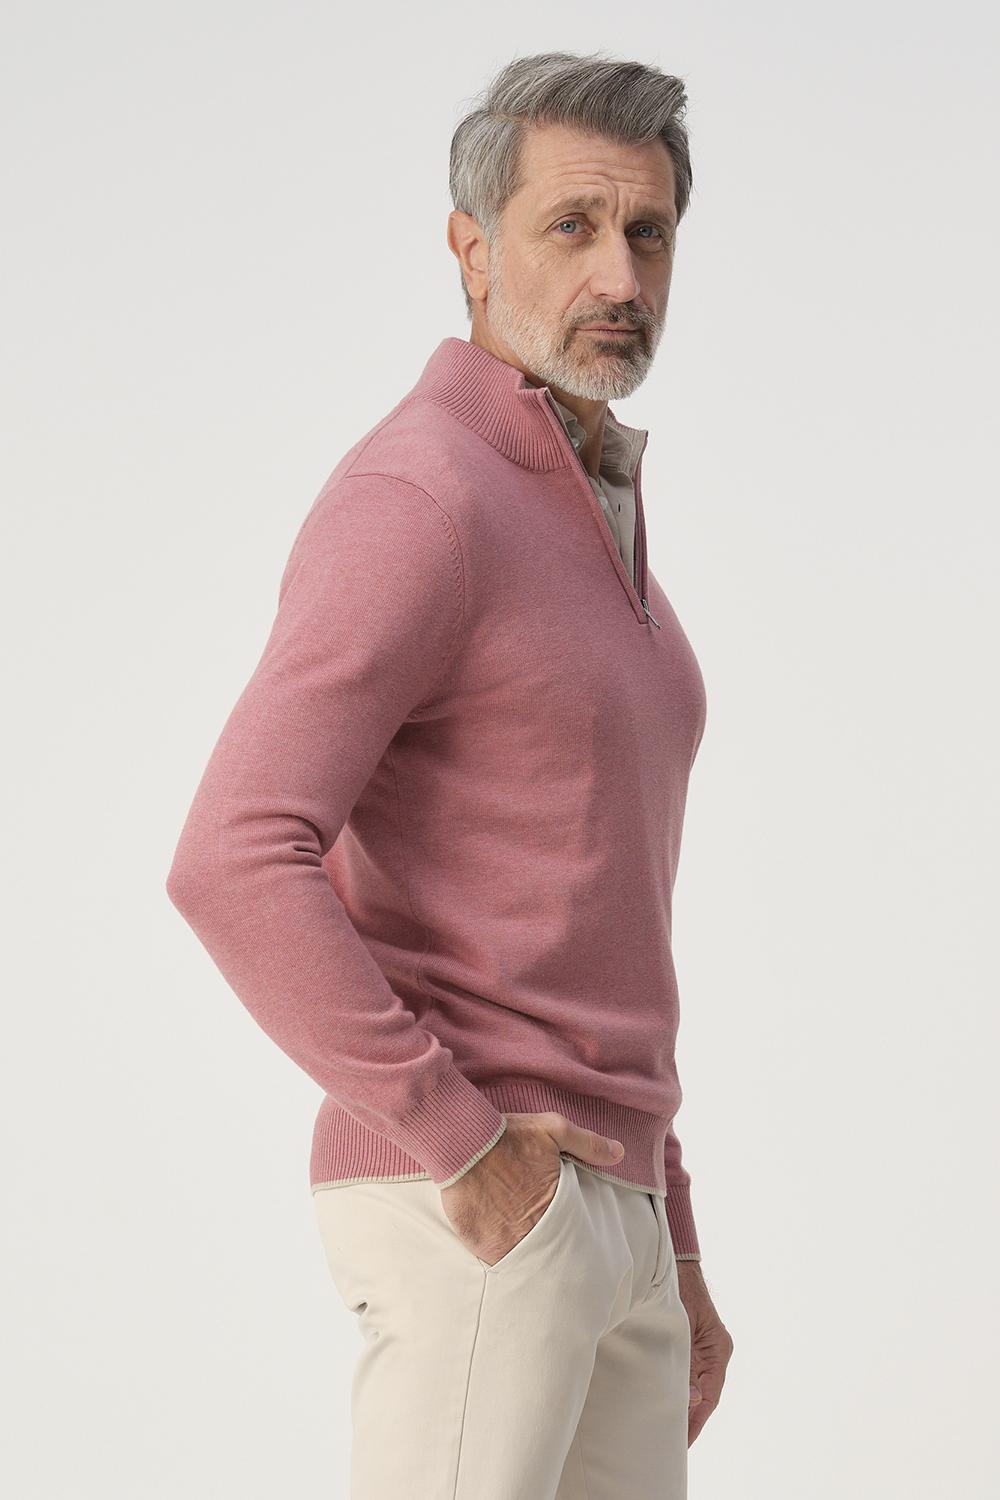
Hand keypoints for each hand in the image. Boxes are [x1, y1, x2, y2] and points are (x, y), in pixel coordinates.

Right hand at [440, 1111, 624, 1265]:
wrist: (463, 1144)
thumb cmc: (508, 1136)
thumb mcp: (554, 1130)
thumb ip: (588, 1144)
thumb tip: (619, 1153)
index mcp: (555, 1205)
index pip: (574, 1231)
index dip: (574, 1235)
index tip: (575, 1238)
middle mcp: (534, 1230)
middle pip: (551, 1251)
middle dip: (553, 1252)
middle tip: (556, 1256)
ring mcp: (507, 1242)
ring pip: (525, 1262)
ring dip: (528, 1259)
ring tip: (531, 1258)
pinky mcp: (482, 1246)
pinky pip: (497, 1263)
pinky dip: (501, 1260)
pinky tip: (504, 1252)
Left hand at [676, 1260, 733, 1444]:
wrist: (672, 1264)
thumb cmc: (677, 1287)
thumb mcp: (681, 1322)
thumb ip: (687, 1360)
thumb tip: (693, 1399)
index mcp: (718, 1348)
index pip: (711, 1395)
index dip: (697, 1420)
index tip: (684, 1441)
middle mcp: (713, 1353)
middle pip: (703, 1396)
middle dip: (688, 1419)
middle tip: (669, 1443)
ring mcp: (701, 1350)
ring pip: (692, 1387)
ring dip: (680, 1405)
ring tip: (662, 1429)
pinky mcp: (688, 1347)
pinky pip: (684, 1375)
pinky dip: (675, 1389)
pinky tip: (660, 1401)